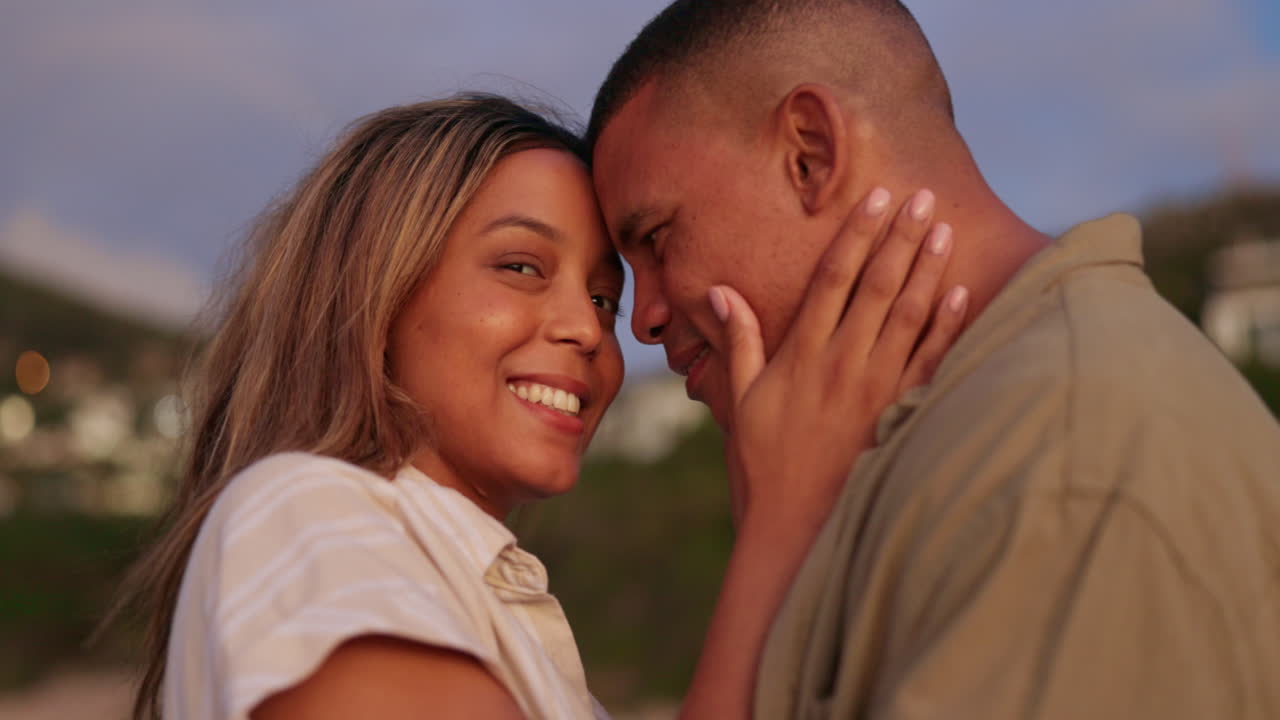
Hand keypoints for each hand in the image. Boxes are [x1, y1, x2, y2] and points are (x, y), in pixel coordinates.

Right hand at [711, 188, 967, 531]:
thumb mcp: (741, 399)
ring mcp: (875, 388)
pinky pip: (930, 362)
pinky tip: (963, 294)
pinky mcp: (898, 413)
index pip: (834, 279)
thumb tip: (720, 291)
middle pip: (878, 286)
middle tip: (923, 196)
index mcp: (803, 353)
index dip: (857, 235)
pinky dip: (948, 326)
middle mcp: (842, 362)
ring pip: (909, 316)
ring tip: (944, 229)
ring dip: (929, 270)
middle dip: (901, 237)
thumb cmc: (764, 461)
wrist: (795, 524)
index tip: (877, 198)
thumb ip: (739, 341)